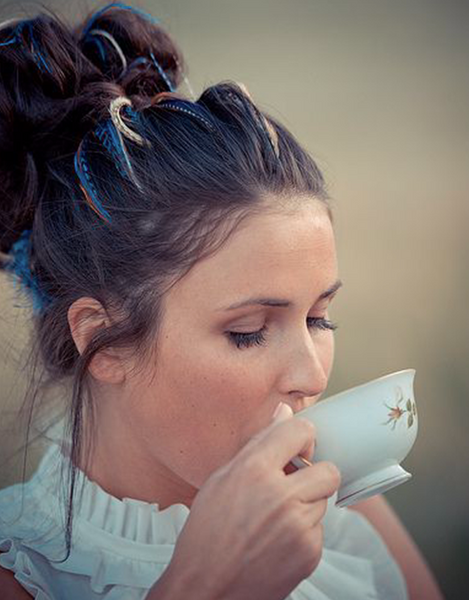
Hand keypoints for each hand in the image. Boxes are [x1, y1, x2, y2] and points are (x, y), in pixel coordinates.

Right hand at [153, 403, 340, 599]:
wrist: (206, 590)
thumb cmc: (207, 531)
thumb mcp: (222, 479)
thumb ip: (258, 443)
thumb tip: (284, 412)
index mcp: (254, 470)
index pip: (301, 431)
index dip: (301, 436)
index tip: (295, 446)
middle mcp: (281, 495)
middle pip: (327, 468)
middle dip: (314, 473)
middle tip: (293, 483)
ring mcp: (299, 527)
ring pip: (324, 500)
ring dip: (307, 504)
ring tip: (276, 518)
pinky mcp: (310, 553)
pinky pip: (319, 529)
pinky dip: (304, 531)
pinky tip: (277, 540)